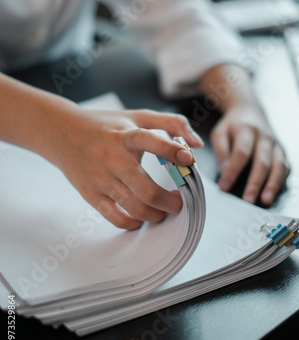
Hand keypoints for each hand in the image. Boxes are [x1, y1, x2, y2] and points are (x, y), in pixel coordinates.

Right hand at [52, 108, 202, 229]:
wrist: (61, 132)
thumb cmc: (107, 125)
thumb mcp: (137, 116)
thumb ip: (171, 124)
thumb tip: (196, 145)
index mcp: (125, 136)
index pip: (150, 141)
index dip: (171, 151)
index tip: (189, 159)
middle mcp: (113, 158)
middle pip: (146, 189)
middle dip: (170, 202)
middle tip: (178, 203)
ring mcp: (100, 179)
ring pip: (134, 207)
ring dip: (155, 215)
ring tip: (162, 212)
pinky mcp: (90, 194)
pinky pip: (114, 217)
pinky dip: (132, 223)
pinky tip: (140, 219)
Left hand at [210, 103, 289, 205]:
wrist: (250, 111)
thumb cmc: (233, 126)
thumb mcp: (220, 133)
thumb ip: (221, 151)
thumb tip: (225, 171)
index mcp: (247, 130)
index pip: (241, 153)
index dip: (233, 171)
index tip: (224, 186)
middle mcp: (265, 137)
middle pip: (262, 162)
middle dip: (255, 183)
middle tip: (247, 200)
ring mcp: (276, 145)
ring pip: (279, 166)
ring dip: (273, 185)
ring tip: (266, 200)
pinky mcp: (283, 152)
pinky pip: (286, 168)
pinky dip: (281, 181)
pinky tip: (274, 193)